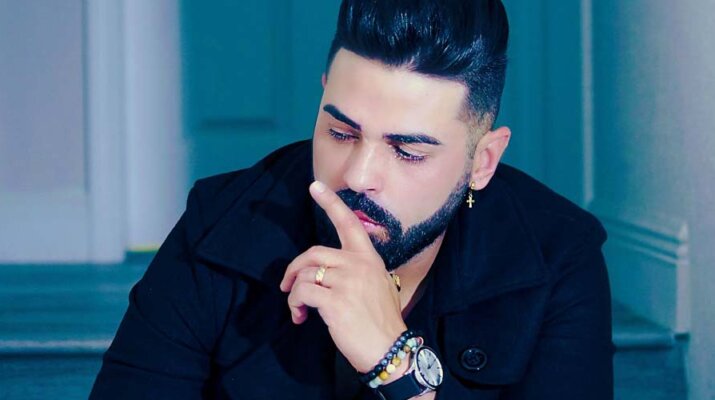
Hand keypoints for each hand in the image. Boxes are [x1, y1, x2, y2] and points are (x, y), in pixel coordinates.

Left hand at [279, 181, 406, 372]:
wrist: (391, 350)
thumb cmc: (382, 322)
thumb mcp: (379, 286)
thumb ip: (358, 272)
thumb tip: (329, 272)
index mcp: (369, 259)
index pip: (349, 224)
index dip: (331, 203)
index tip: (315, 187)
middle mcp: (358, 265)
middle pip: (313, 253)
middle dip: (294, 268)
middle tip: (286, 286)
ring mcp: (347, 282)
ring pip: (305, 274)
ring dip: (295, 293)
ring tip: (300, 310)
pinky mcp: (335, 301)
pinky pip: (303, 293)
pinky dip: (296, 304)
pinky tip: (301, 317)